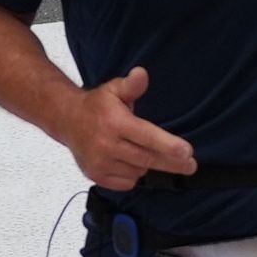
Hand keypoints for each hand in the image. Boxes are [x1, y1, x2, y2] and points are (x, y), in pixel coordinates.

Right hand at [68, 67, 194, 190]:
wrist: (66, 120)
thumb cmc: (97, 105)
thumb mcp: (114, 89)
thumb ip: (131, 85)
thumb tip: (142, 74)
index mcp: (115, 123)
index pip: (146, 137)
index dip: (169, 146)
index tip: (188, 152)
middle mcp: (106, 145)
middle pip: (147, 159)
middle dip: (172, 163)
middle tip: (190, 165)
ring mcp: (100, 163)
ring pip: (139, 171)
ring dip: (148, 165)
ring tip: (146, 152)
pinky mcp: (96, 176)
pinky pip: (127, 182)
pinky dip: (133, 174)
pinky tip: (131, 161)